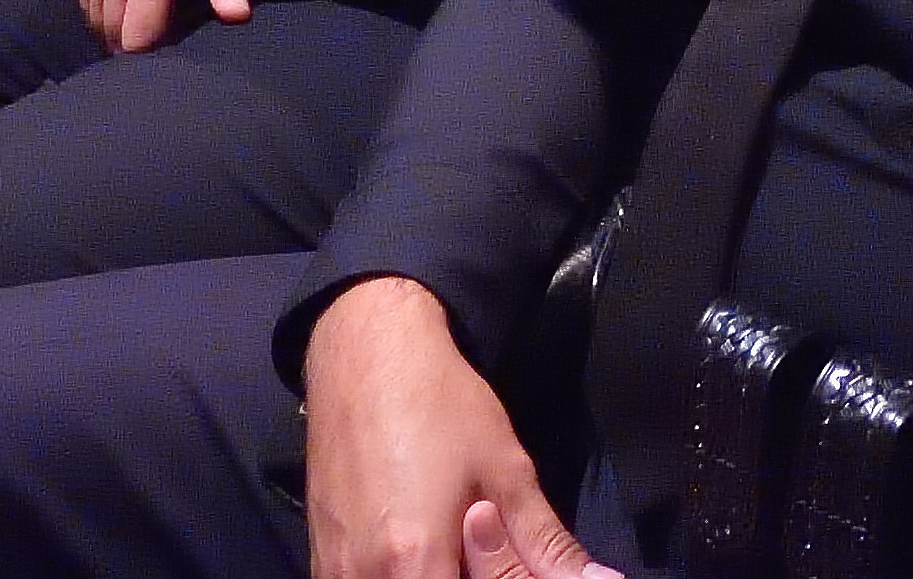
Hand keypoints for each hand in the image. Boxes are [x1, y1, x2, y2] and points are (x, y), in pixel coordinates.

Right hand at [303, 276, 613, 578]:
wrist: (366, 356)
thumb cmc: (439, 404)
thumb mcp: (506, 469)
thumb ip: (541, 539)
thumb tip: (591, 578)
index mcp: (413, 561)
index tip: (504, 565)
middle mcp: (363, 576)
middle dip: (462, 576)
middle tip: (478, 547)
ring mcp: (333, 570)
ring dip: (431, 575)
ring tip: (452, 542)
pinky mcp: (320, 557)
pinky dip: (396, 574)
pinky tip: (419, 542)